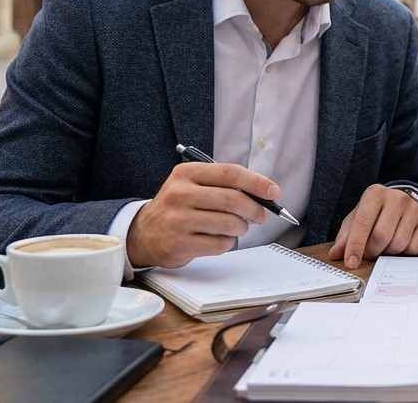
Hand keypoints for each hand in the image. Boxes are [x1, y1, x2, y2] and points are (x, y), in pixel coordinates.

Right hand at [126, 161, 279, 268]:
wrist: (144, 233)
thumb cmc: (178, 207)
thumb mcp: (192, 185)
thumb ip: (223, 185)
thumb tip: (263, 193)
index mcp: (186, 173)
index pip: (230, 173)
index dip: (256, 182)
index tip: (274, 192)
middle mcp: (180, 194)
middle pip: (233, 200)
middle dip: (255, 209)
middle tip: (262, 215)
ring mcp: (178, 219)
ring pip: (229, 223)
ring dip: (242, 227)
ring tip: (238, 227)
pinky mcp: (180, 244)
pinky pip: (220, 244)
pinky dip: (227, 242)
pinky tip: (217, 238)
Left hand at [327, 185, 417, 268]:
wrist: (405, 203)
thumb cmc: (377, 213)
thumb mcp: (358, 219)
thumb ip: (345, 236)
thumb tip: (335, 254)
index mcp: (375, 194)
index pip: (362, 222)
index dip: (355, 245)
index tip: (351, 262)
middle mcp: (396, 198)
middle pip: (381, 236)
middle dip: (371, 252)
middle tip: (369, 254)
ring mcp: (414, 209)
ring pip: (398, 245)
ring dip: (388, 253)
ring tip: (384, 246)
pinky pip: (413, 249)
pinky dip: (403, 253)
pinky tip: (400, 244)